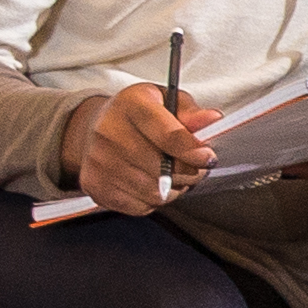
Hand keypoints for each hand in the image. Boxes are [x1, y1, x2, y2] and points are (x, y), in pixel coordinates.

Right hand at [69, 84, 218, 213]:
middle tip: (194, 166)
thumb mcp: (167, 101)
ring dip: (173, 188)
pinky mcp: (96, 186)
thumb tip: (212, 119)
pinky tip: (151, 183)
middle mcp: (108, 131)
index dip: (192, 151)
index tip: (208, 158)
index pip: (167, 135)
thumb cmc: (138, 115)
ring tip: (172, 175)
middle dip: (188, 172)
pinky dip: (153, 200)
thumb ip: (191, 112)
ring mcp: (99, 161)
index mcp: (131, 104)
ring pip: (155, 192)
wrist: (95, 128)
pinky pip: (141, 206)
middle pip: (163, 169)